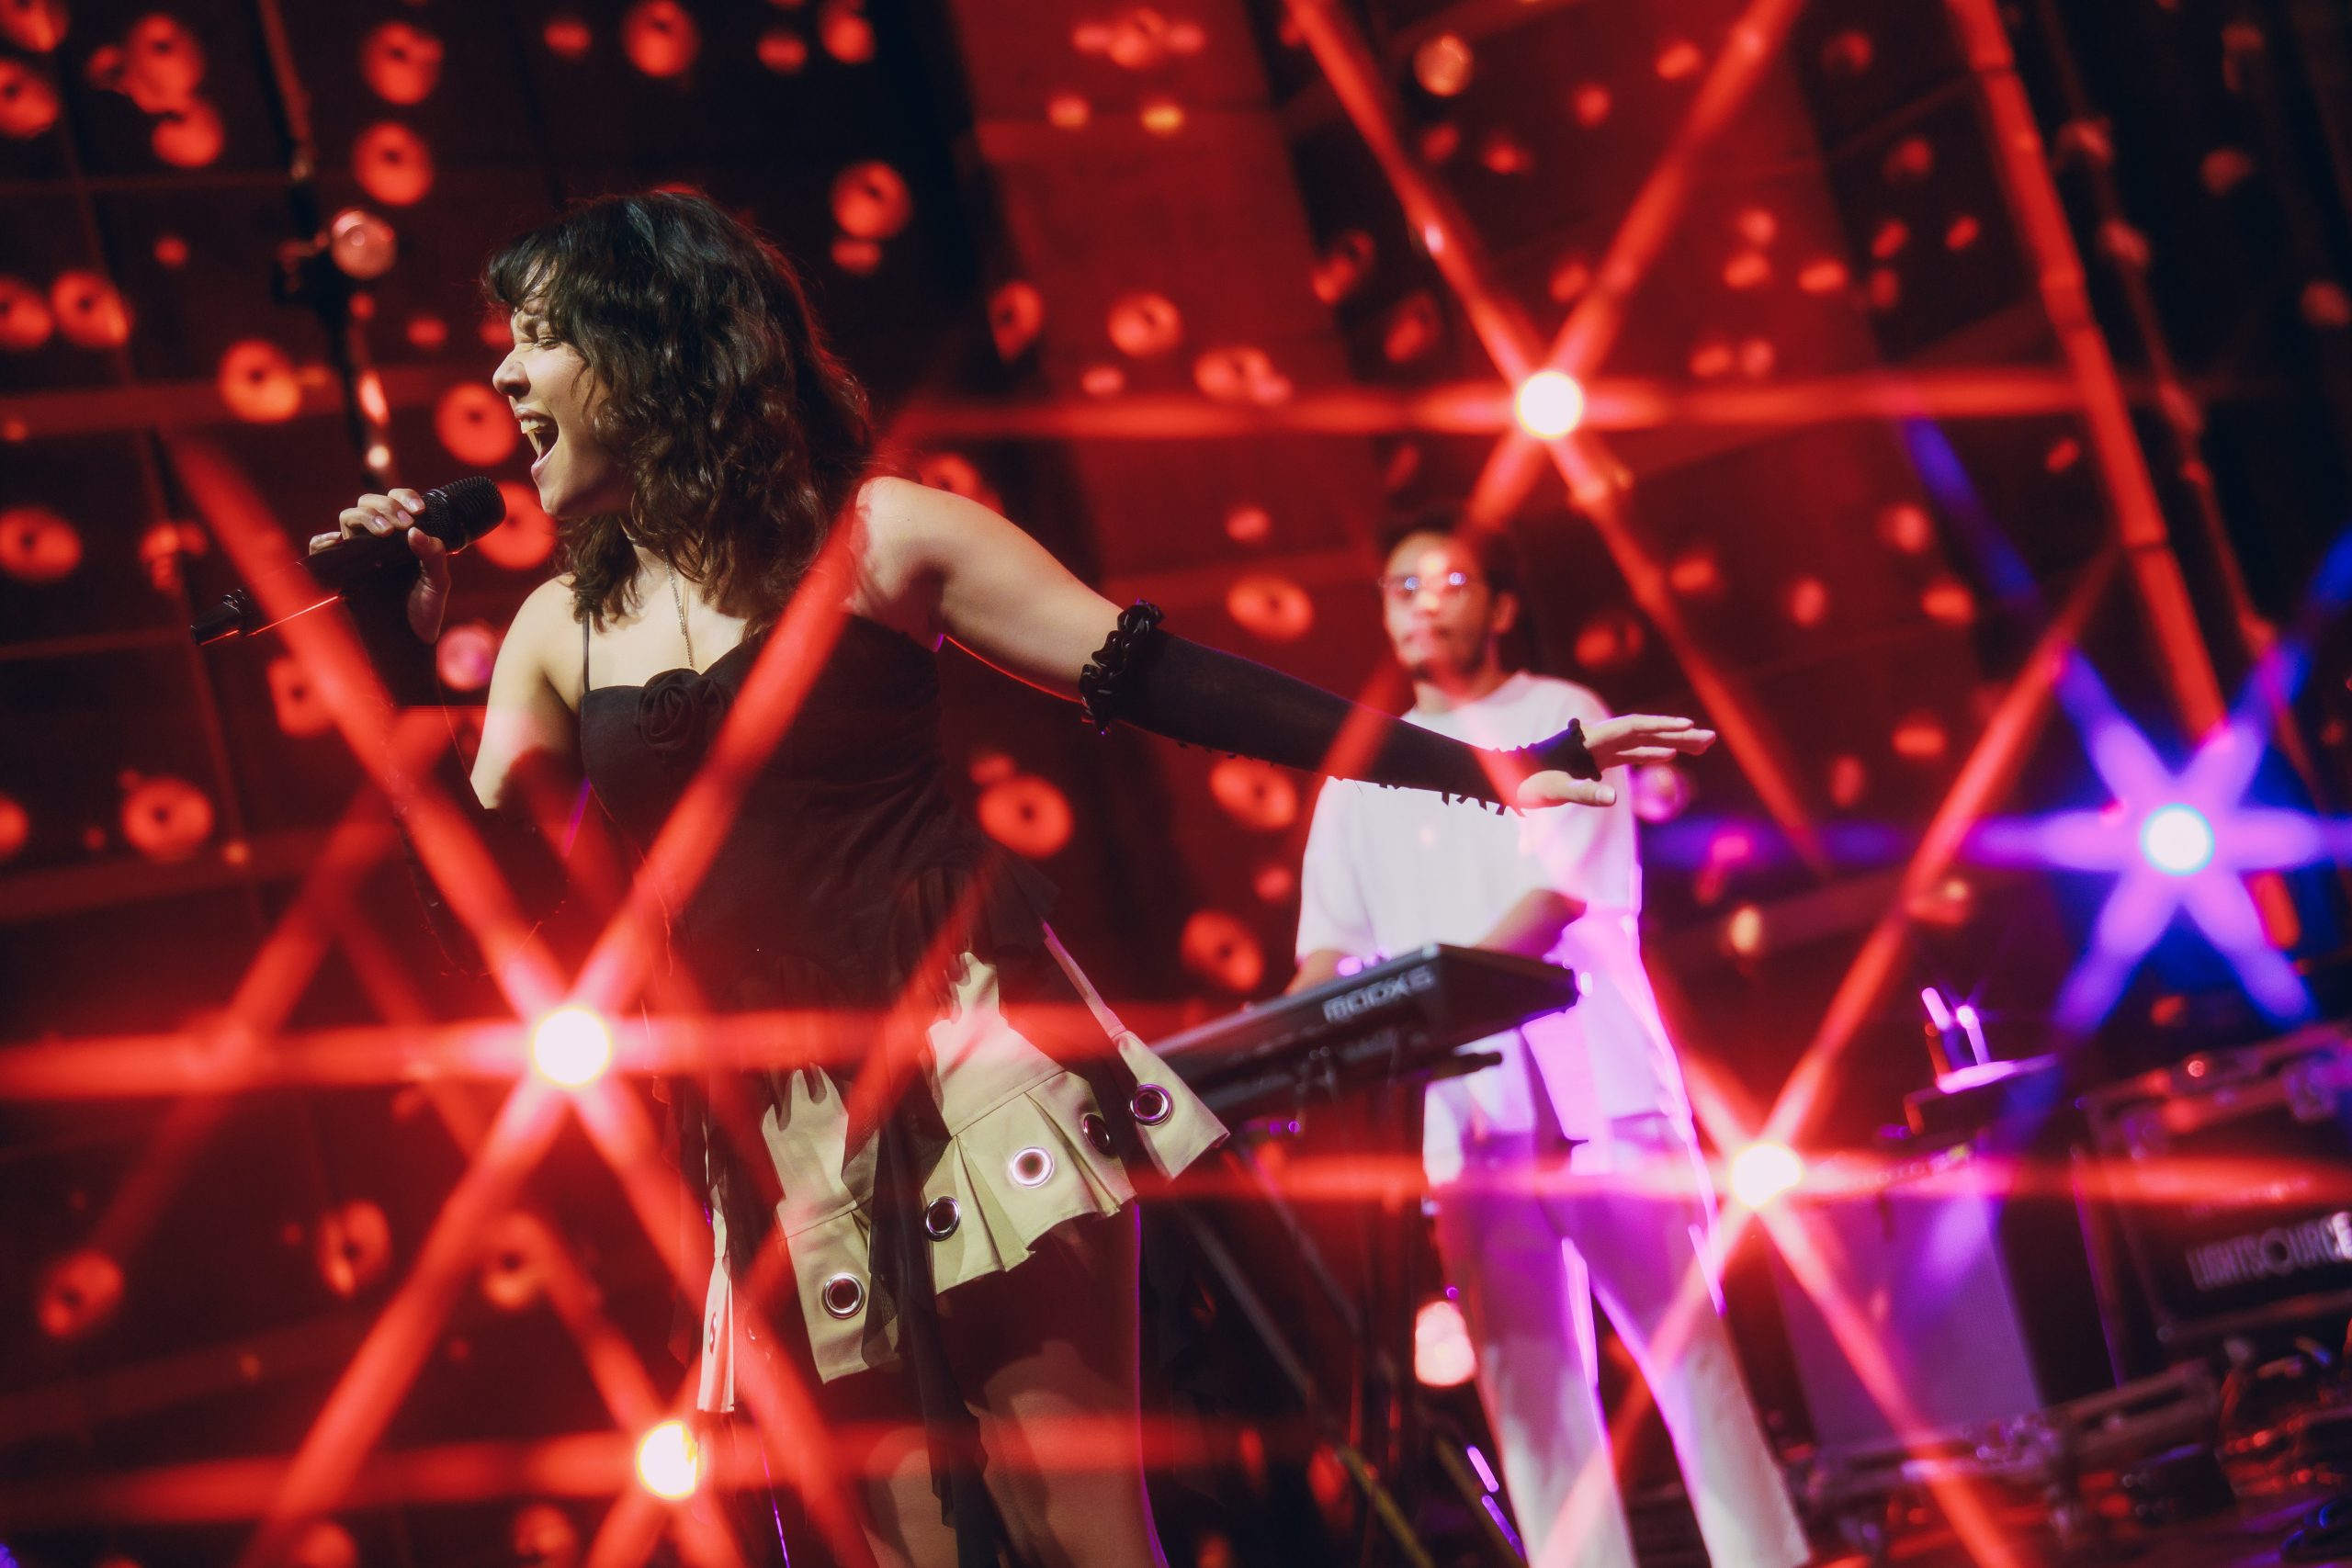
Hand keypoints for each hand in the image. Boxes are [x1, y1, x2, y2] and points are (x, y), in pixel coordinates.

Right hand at [313, 488, 448, 641]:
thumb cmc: (425, 611)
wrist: (410, 640)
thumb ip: (433, 556)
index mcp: (404, 535)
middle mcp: (379, 540)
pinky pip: (321, 549)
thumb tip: (415, 531)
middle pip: (369, 503)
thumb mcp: (437, 582)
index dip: (404, 496)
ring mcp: (359, 553)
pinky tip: (335, 542)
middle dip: (385, 506)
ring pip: (349, 518)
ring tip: (385, 532)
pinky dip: (322, 541)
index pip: (397, 501)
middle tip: (402, 525)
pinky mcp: (343, 571)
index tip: (418, 511)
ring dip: (365, 517)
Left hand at [1515, 715, 1714, 809]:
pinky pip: (1630, 752)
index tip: (1689, 727)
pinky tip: (1670, 755)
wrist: (1504, 778)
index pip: (1634, 727)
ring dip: (1671, 741)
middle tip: (1711, 738)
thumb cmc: (1525, 783)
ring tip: (1702, 745)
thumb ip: (1582, 793)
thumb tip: (1614, 797)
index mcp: (1590, 740)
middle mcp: (1597, 738)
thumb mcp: (1552, 790)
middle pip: (1645, 730)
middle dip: (1678, 733)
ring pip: (1641, 740)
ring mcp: (1598, 747)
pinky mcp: (1595, 758)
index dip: (1662, 727)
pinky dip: (1651, 752)